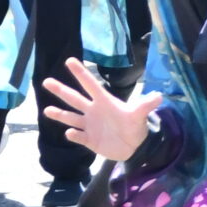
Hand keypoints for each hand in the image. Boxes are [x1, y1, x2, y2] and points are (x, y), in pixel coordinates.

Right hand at [41, 59, 161, 163]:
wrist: (134, 146)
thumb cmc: (134, 126)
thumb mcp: (140, 115)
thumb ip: (146, 105)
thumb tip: (159, 95)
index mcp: (104, 101)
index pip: (90, 84)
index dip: (81, 73)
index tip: (69, 60)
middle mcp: (93, 111)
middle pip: (74, 99)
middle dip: (61, 90)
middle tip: (46, 81)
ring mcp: (89, 125)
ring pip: (71, 118)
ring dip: (60, 114)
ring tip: (47, 110)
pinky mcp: (89, 140)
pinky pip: (78, 136)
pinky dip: (74, 135)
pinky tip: (70, 133)